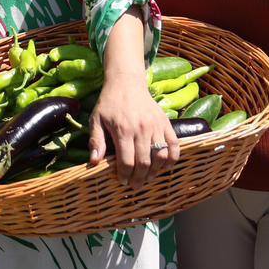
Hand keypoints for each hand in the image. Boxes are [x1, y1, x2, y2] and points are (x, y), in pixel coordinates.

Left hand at [89, 69, 178, 186]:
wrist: (126, 82)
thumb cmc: (109, 103)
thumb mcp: (96, 120)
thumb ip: (96, 141)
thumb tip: (94, 162)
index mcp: (123, 130)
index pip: (127, 161)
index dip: (125, 176)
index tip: (123, 181)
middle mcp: (141, 129)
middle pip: (144, 162)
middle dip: (140, 178)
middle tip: (135, 185)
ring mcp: (156, 126)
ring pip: (161, 156)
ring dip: (155, 171)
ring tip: (148, 177)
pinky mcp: (165, 123)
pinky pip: (174, 144)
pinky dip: (172, 158)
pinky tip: (165, 166)